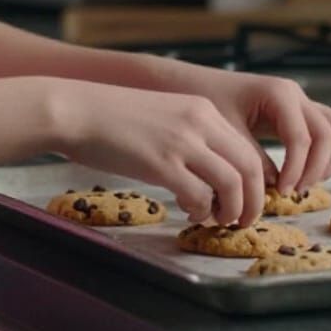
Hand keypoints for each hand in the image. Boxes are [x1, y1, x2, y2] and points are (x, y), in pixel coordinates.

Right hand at [61, 82, 274, 227]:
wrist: (76, 110)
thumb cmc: (111, 119)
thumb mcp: (162, 118)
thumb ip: (189, 138)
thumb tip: (209, 175)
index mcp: (202, 109)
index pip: (247, 149)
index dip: (254, 182)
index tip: (246, 200)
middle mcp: (199, 122)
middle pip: (250, 167)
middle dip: (254, 201)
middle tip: (243, 220)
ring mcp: (182, 142)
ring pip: (233, 183)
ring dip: (233, 210)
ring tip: (220, 220)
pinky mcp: (162, 163)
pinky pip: (200, 196)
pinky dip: (201, 211)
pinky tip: (189, 212)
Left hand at [172, 65, 330, 196]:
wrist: (194, 84)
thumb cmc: (205, 101)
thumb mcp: (226, 130)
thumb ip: (252, 157)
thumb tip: (274, 188)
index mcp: (278, 93)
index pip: (302, 138)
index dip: (296, 170)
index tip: (281, 191)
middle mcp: (295, 93)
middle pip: (328, 133)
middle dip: (317, 167)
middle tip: (295, 191)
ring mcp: (300, 100)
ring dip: (329, 160)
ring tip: (304, 184)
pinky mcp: (298, 111)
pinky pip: (327, 130)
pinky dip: (326, 153)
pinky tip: (305, 174)